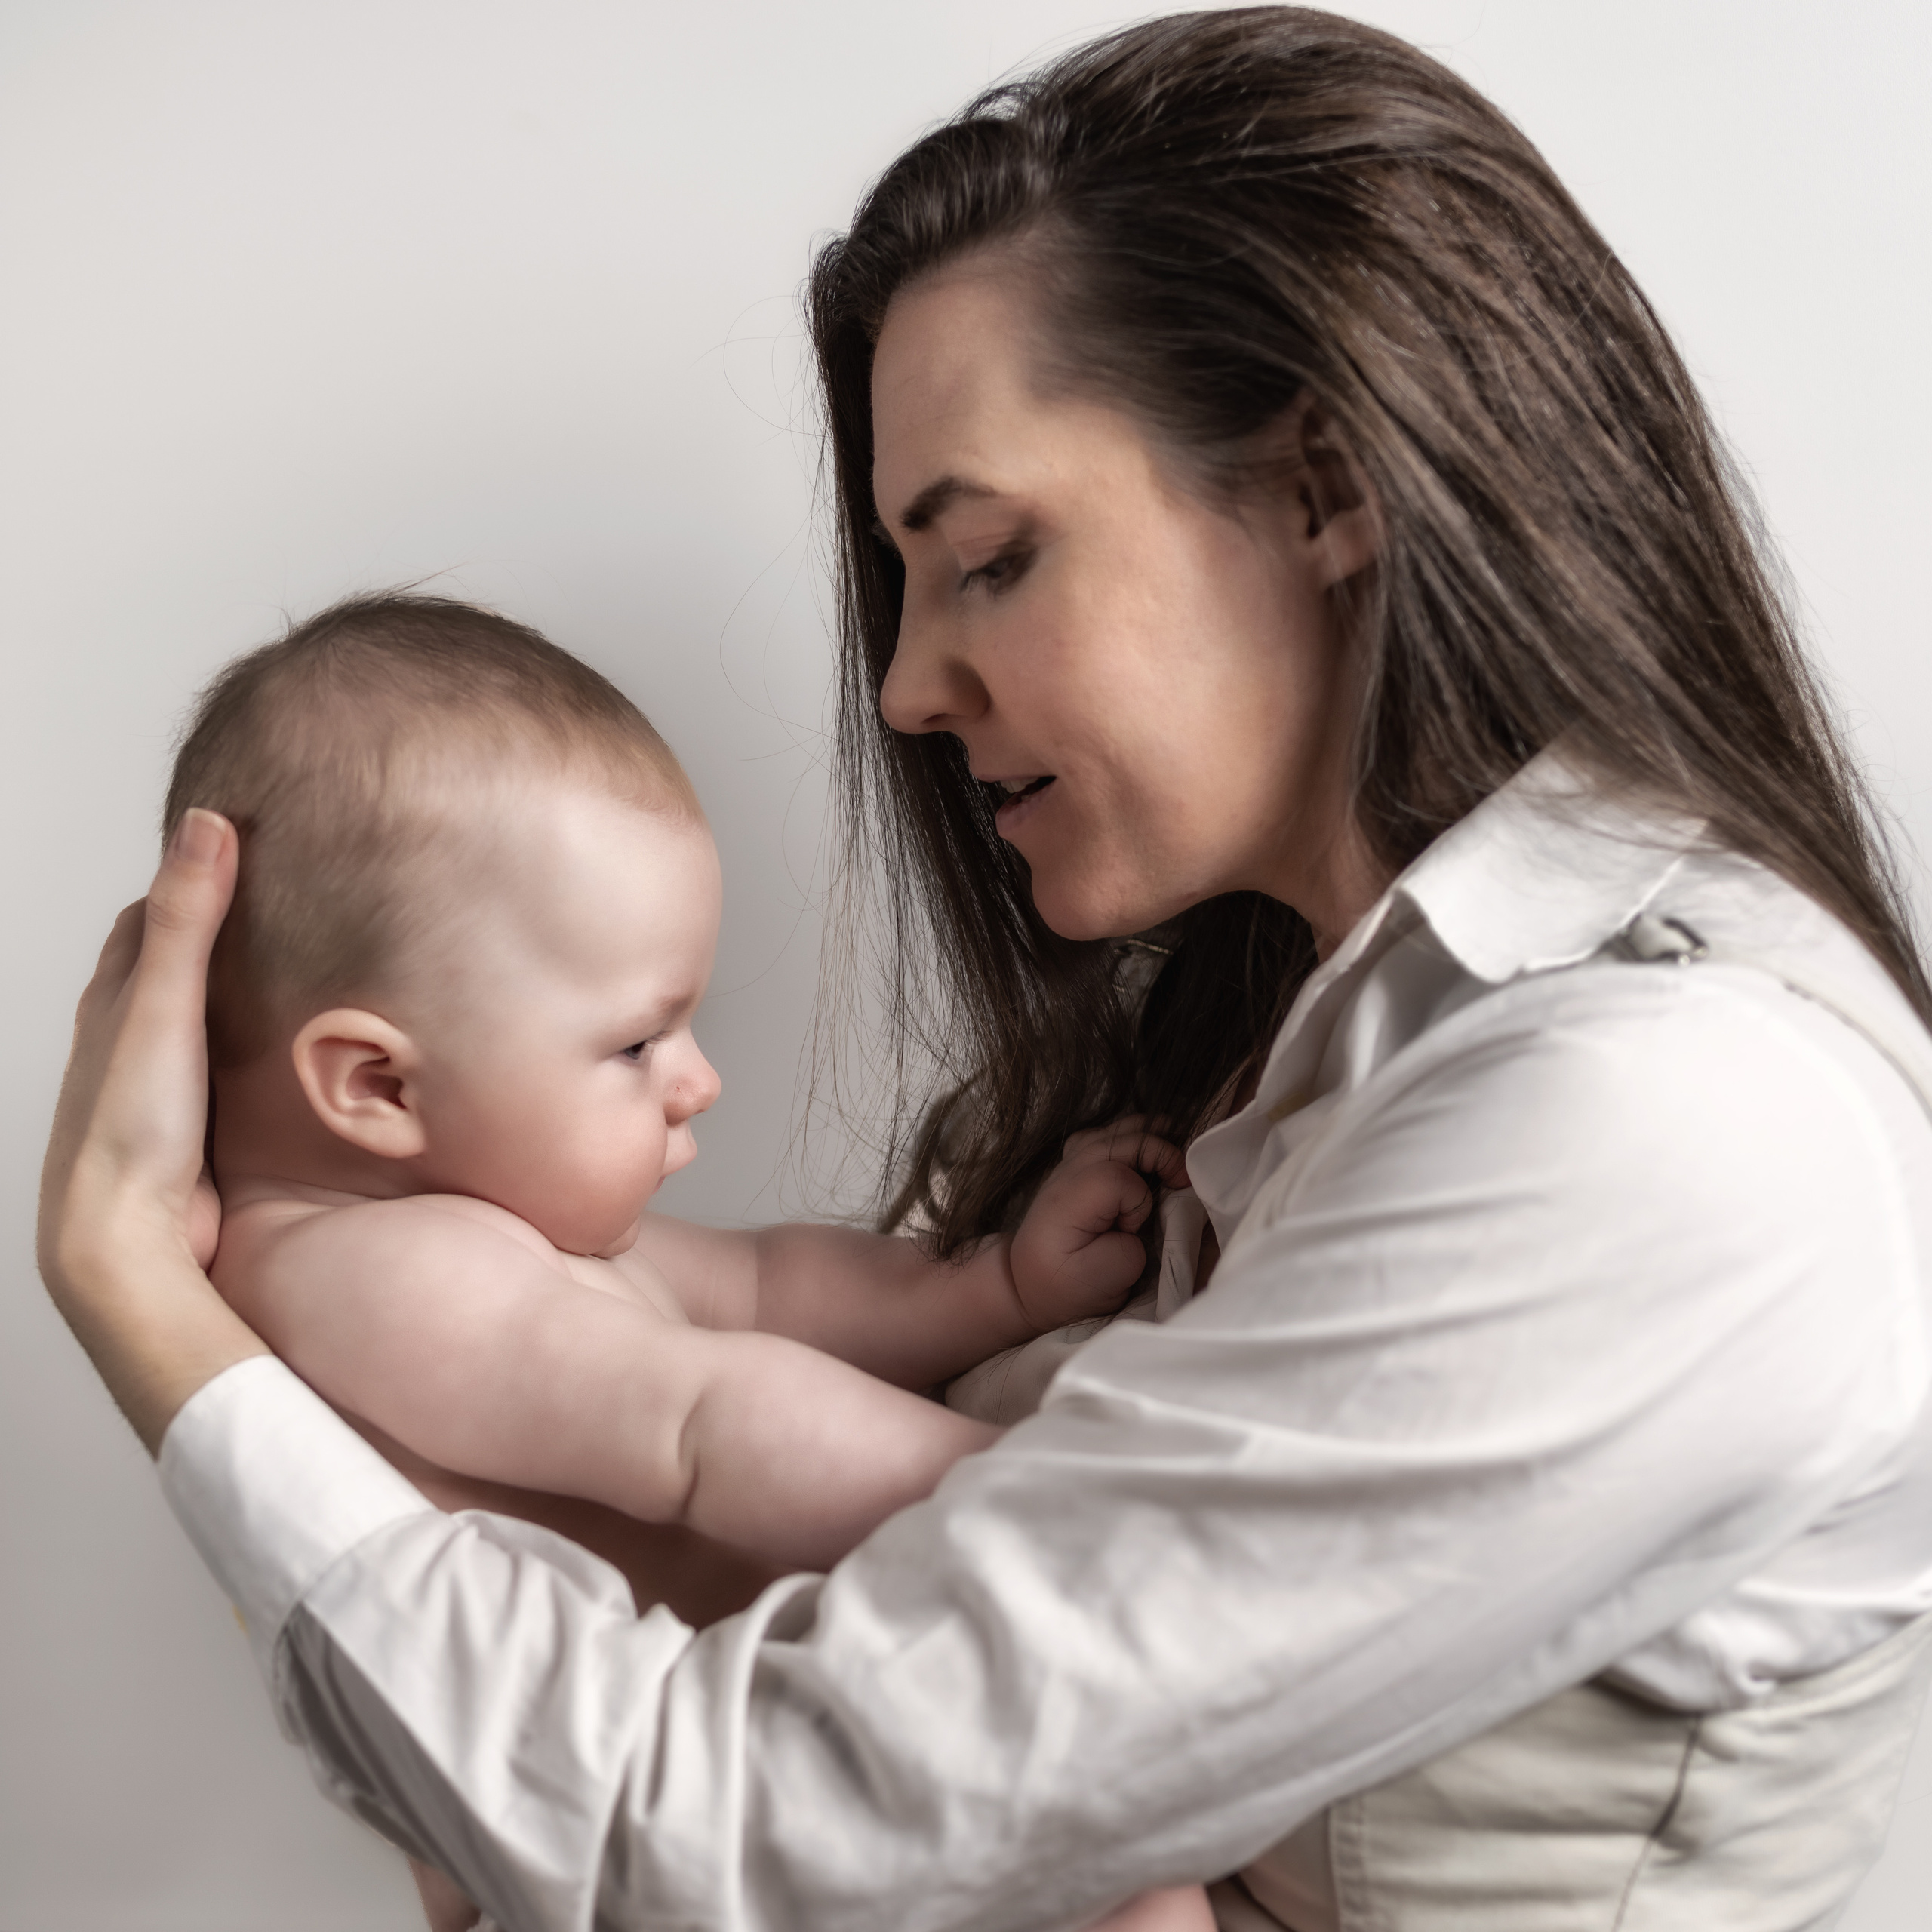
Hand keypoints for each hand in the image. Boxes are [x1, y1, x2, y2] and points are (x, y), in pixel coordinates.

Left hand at [37, 809, 268, 1453]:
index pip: (145, 917)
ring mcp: (162, 1092)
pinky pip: (229, 1075)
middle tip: (273, 895)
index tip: (234, 842)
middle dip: (212, 931)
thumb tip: (205, 822)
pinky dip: (253, 1050)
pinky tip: (288, 1052)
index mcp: (112, 1004)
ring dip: (237, 995)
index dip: (188, 877)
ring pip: (199, 1025)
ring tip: (294, 964)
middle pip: (168, 969)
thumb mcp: (162, 1005)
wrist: (127, 1245)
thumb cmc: (129, 1131)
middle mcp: (128, 1045)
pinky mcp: (197, 1134)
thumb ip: (187, 917)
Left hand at [1008, 1117, 1187, 1331]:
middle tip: (1182, 1181)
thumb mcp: (1108, 1277)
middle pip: (1123, 1139)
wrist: (1027, 1282)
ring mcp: (1069, 1163)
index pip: (1118, 1178)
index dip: (1139, 1199)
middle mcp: (1068, 1172)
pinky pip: (1107, 1133)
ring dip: (1151, 1136)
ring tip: (1173, 1155)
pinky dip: (1133, 1135)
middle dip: (1161, 1152)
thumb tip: (1146, 1215)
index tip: (1137, 1227)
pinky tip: (1145, 1150)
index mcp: (1071, 1201)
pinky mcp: (1074, 1163)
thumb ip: (1133, 1245)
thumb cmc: (1067, 1285)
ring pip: (1117, 1128)